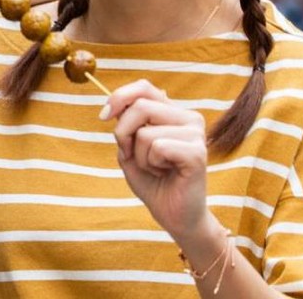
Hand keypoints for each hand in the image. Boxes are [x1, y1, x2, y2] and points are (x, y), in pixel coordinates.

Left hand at [102, 79, 210, 240]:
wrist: (173, 215)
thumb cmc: (152, 181)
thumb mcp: (129, 148)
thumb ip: (125, 123)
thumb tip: (119, 103)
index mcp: (173, 113)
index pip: (144, 87)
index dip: (120, 97)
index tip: (104, 116)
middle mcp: (188, 118)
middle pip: (140, 106)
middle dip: (123, 133)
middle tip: (132, 154)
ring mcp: (196, 134)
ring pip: (145, 131)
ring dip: (139, 155)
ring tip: (156, 168)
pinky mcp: (197, 153)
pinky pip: (157, 147)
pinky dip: (151, 163)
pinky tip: (166, 173)